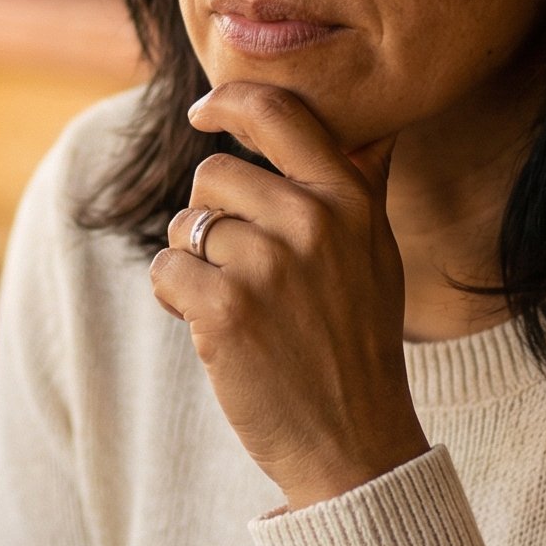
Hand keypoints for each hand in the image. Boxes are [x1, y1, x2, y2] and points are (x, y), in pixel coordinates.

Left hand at [149, 81, 429, 509]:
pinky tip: (207, 325)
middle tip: (239, 270)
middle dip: (210, 217)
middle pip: (214, 175)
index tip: (203, 113)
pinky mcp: (225, 309)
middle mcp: (313, 221)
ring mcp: (269, 265)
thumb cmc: (357, 345)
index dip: (229, 102)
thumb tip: (368, 129)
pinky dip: (173, 295)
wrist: (353, 443)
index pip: (278, 112)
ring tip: (234, 303)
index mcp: (350, 200)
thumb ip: (363, 187)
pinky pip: (167, 268)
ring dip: (193, 261)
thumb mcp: (378, 256)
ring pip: (187, 225)